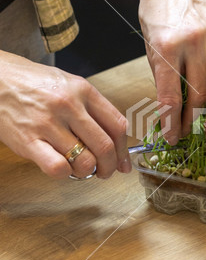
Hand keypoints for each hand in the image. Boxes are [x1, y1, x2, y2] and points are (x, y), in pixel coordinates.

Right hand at [0, 51, 130, 178]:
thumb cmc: (37, 84)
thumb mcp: (72, 86)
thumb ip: (95, 110)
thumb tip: (116, 142)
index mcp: (84, 91)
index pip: (117, 126)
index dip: (124, 150)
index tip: (124, 162)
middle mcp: (68, 106)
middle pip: (104, 146)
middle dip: (110, 166)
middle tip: (107, 172)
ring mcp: (47, 124)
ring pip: (84, 161)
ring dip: (88, 172)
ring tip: (82, 168)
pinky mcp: (27, 141)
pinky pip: (57, 168)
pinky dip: (65, 174)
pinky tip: (62, 167)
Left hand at [134, 0, 205, 144]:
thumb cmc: (159, 13)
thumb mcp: (150, 46)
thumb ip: (164, 77)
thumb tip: (173, 111)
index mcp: (166, 47)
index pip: (170, 96)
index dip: (171, 123)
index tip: (172, 137)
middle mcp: (193, 43)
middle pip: (199, 93)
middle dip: (194, 120)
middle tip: (190, 133)